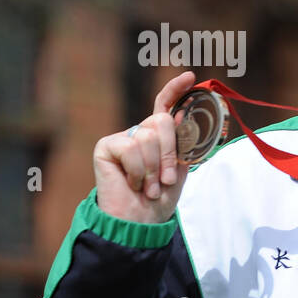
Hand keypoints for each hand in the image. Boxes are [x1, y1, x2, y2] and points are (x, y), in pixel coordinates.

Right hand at [93, 71, 196, 222]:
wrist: (140, 220)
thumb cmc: (161, 197)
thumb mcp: (179, 168)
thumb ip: (182, 143)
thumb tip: (181, 114)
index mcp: (160, 136)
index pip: (166, 106)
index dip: (176, 90)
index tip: (190, 77)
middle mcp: (140, 132)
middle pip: (163, 121)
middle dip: (170, 152)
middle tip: (167, 179)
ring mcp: (123, 138)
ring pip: (148, 136)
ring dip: (154, 168)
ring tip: (150, 186)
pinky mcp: (107, 146)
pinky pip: (131, 148)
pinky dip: (137, 170)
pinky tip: (132, 183)